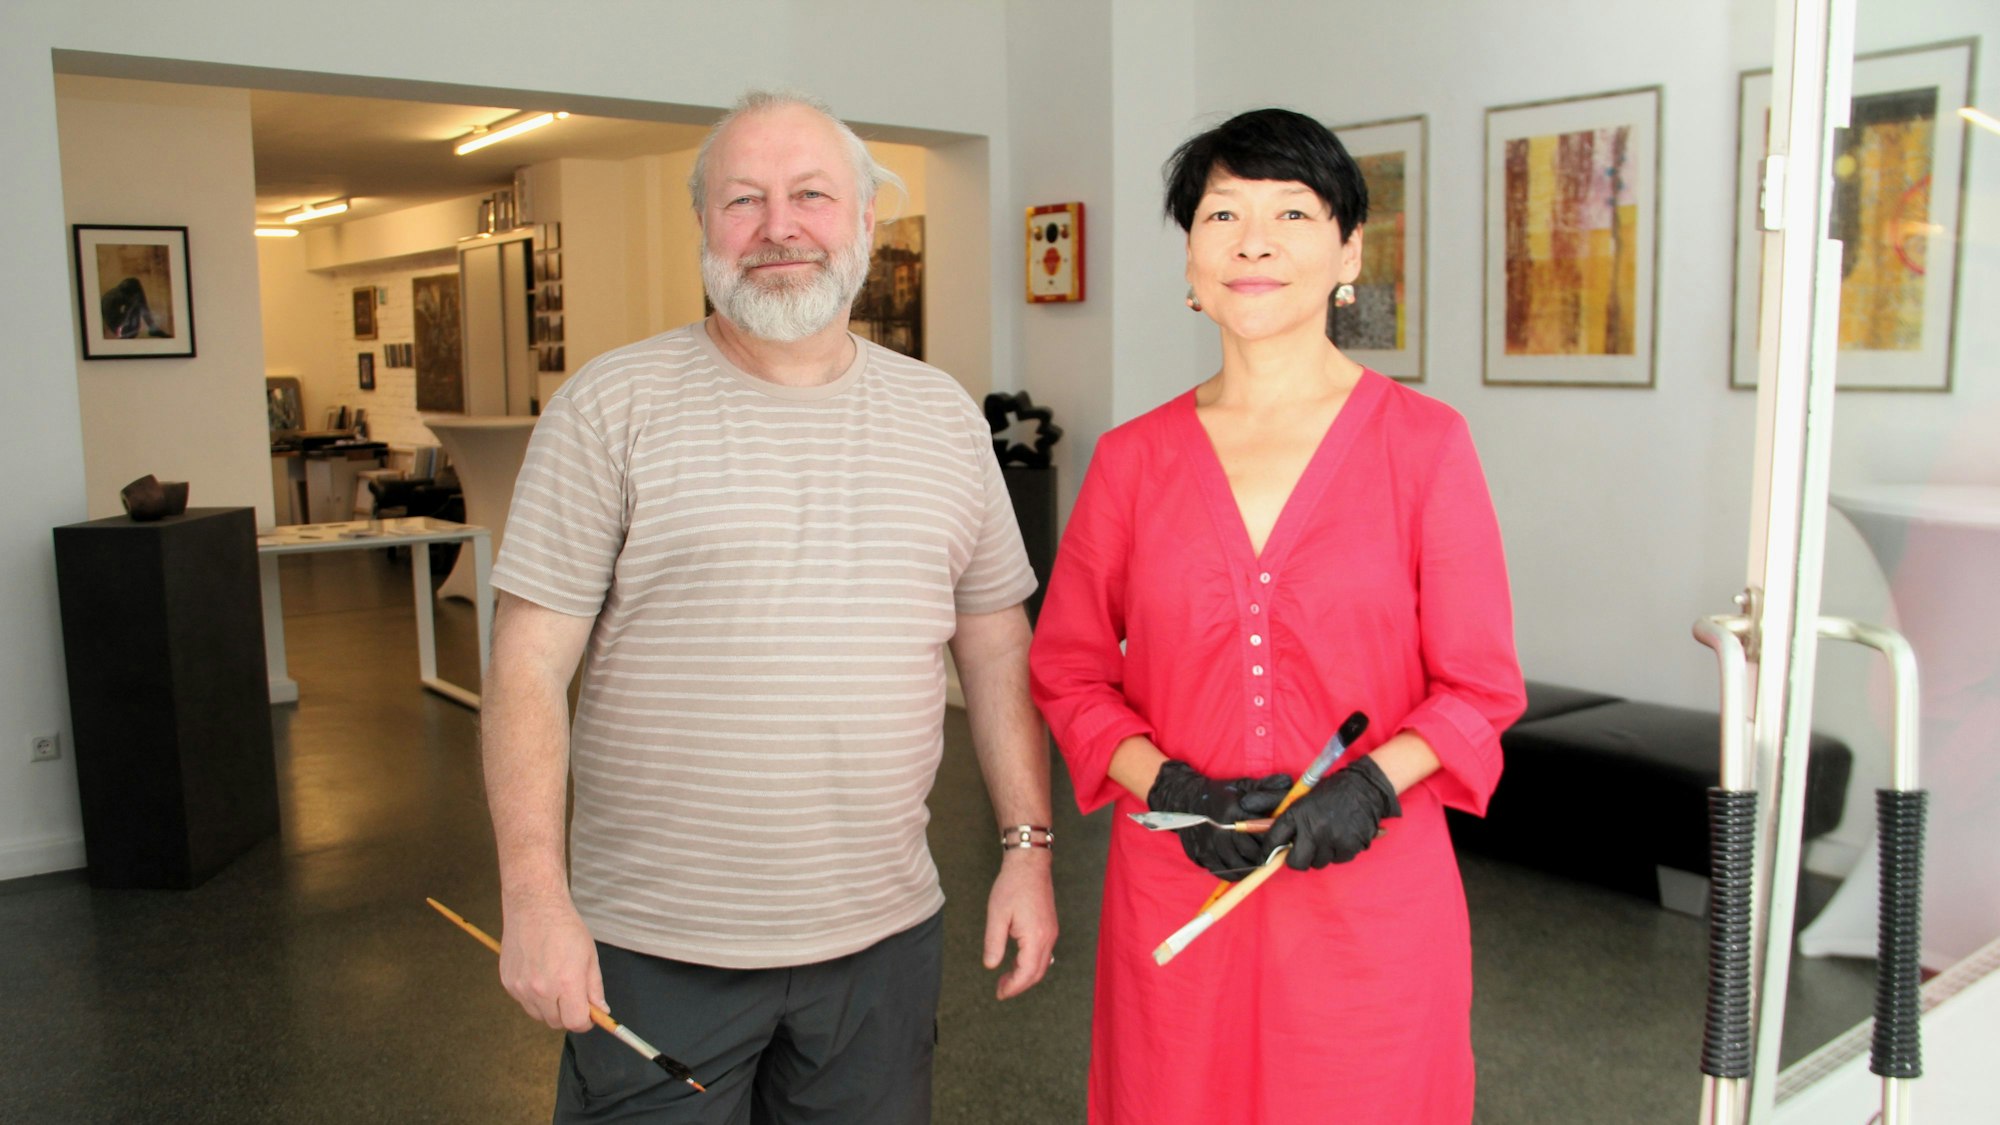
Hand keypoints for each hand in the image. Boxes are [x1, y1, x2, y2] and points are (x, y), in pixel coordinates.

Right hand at [498, 896, 604, 1031]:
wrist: (535, 906)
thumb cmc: (566, 927)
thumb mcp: (590, 956)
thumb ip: (594, 988)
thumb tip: (601, 1011)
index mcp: (566, 983)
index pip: (575, 1022)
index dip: (585, 1021)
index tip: (589, 1014)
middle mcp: (541, 989)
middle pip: (556, 1023)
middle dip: (568, 1014)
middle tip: (573, 996)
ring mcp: (521, 987)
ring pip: (539, 1014)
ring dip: (550, 1007)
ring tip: (555, 981)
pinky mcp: (508, 983)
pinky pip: (524, 1002)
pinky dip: (534, 996)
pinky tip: (539, 974)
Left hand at [984, 849, 1056, 999]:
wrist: (1029, 864)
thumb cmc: (1012, 886)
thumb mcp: (996, 915)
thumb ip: (994, 944)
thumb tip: (991, 966)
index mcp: (1035, 937)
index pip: (1026, 973)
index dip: (1013, 987)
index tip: (999, 993)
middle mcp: (1048, 938)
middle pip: (1037, 973)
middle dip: (1019, 985)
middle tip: (1000, 989)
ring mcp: (1051, 932)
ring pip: (1042, 964)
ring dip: (1025, 975)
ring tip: (1006, 977)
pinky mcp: (1050, 926)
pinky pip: (1043, 953)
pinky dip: (1031, 963)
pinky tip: (1017, 961)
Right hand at [1147, 761, 1293, 879]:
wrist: (1184, 798)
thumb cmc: (1220, 793)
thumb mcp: (1242, 785)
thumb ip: (1266, 786)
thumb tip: (1288, 783)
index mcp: (1234, 811)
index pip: (1261, 834)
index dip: (1274, 842)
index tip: (1281, 845)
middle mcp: (1221, 829)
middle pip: (1251, 853)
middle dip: (1264, 857)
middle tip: (1271, 858)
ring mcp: (1209, 844)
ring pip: (1237, 866)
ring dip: (1250, 869)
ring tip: (1257, 864)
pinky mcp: (1200, 854)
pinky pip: (1221, 871)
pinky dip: (1233, 873)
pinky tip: (1240, 868)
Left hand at [1264, 755, 1401, 869]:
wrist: (1364, 786)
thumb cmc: (1333, 792)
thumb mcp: (1305, 799)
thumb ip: (1292, 820)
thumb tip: (1279, 840)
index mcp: (1298, 813)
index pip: (1274, 839)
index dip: (1269, 850)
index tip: (1268, 856)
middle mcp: (1313, 829)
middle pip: (1297, 862)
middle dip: (1297, 860)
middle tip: (1303, 853)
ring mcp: (1332, 839)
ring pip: (1319, 862)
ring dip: (1320, 855)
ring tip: (1327, 838)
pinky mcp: (1349, 846)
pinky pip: (1338, 860)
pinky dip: (1339, 853)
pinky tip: (1342, 837)